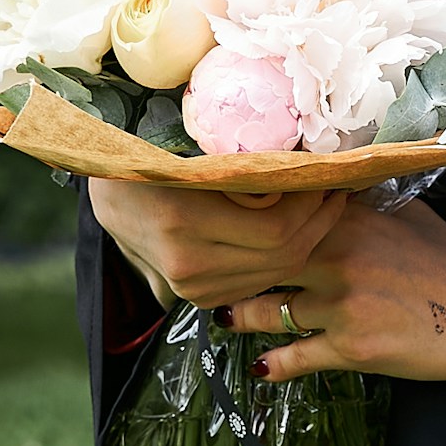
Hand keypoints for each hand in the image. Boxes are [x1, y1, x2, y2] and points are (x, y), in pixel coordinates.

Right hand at [87, 175, 340, 311]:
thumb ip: (232, 167)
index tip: (326, 172)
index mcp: (184, 221)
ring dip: (309, 239)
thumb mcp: (186, 149)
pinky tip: (296, 227)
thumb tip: (294, 162)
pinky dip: (284, 256)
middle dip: (319, 220)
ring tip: (323, 201)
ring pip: (276, 272)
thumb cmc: (150, 156)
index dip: (312, 203)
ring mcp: (192, 287)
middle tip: (336, 186)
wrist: (109, 194)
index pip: (276, 228)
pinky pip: (258, 281)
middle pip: (284, 254)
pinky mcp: (197, 296)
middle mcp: (188, 263)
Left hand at [218, 197, 445, 396]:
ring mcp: (342, 303)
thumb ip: (363, 201)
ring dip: (240, 316)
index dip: (240, 217)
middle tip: (197, 267)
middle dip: (225, 268)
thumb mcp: (410, 215)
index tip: (208, 215)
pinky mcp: (352, 347)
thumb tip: (328, 180)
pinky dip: (275, 364)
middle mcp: (339, 255)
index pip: (277, 211)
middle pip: (258, 260)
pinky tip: (262, 367)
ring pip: (265, 310)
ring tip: (223, 314)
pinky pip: (295, 357)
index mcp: (350, 218)